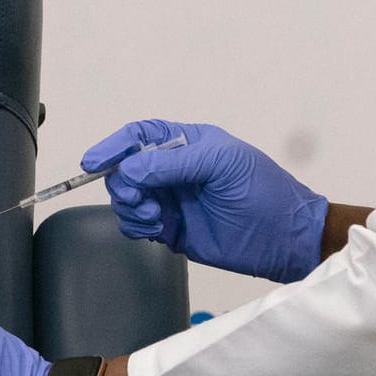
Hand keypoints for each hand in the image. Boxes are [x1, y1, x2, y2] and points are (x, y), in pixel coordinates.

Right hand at [84, 119, 328, 282]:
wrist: (283, 238)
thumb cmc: (261, 191)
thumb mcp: (221, 164)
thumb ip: (172, 164)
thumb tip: (128, 171)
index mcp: (187, 144)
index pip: (139, 137)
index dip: (113, 147)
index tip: (92, 162)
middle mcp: (173, 170)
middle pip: (125, 169)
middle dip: (122, 183)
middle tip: (139, 199)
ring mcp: (170, 200)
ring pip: (127, 199)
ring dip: (130, 207)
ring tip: (154, 218)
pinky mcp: (171, 229)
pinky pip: (136, 224)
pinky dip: (136, 227)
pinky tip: (156, 230)